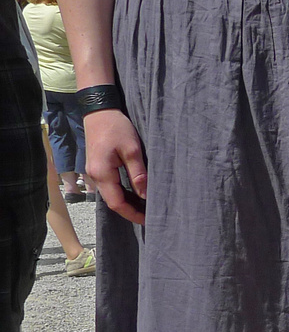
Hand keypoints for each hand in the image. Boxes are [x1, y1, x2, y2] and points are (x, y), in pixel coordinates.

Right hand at [85, 109, 147, 224]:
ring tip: (146, 207)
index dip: (133, 214)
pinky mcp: (97, 168)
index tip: (149, 220)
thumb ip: (138, 174)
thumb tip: (146, 195)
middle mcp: (95, 176)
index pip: (117, 203)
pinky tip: (136, 194)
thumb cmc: (116, 127)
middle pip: (113, 202)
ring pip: (111, 195)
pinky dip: (123, 194)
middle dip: (131, 211)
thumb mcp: (132, 149)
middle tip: (151, 216)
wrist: (99, 111)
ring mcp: (94, 172)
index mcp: (102, 173)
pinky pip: (110, 187)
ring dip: (127, 203)